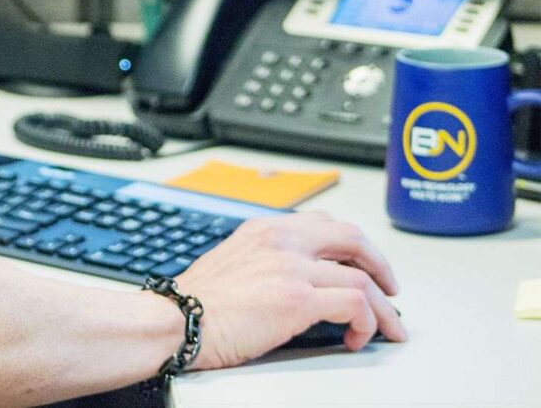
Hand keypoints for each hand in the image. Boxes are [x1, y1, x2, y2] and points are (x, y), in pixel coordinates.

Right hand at [174, 212, 406, 369]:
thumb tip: (292, 281)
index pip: (323, 224)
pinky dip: (366, 323)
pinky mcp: (298, 299)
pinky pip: (355, 305)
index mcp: (264, 229)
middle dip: (380, 265)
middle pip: (352, 239)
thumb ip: (264, 261)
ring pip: (362, 278)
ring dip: (382, 307)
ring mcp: (291, 267)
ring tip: (386, 327)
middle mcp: (281, 240)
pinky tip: (356, 338)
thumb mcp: (231, 263)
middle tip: (390, 289)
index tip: (361, 265)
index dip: (351, 246)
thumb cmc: (194, 304)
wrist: (174, 321)